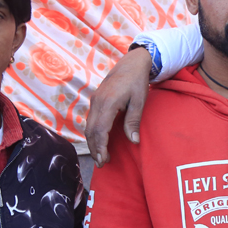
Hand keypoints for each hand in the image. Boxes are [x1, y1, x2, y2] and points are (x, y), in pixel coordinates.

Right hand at [86, 47, 152, 166]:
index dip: (100, 147)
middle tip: (101, 163)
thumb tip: (133, 141)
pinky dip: (93, 133)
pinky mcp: (96, 99)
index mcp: (107, 102)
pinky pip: (90, 119)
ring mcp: (95, 100)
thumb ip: (133, 121)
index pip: (100, 130)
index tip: (103, 159)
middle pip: (90, 130)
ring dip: (92, 142)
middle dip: (94, 148)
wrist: (131, 63)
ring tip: (100, 156)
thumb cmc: (137, 81)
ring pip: (88, 126)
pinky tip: (99, 140)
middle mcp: (97, 101)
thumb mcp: (139, 101)